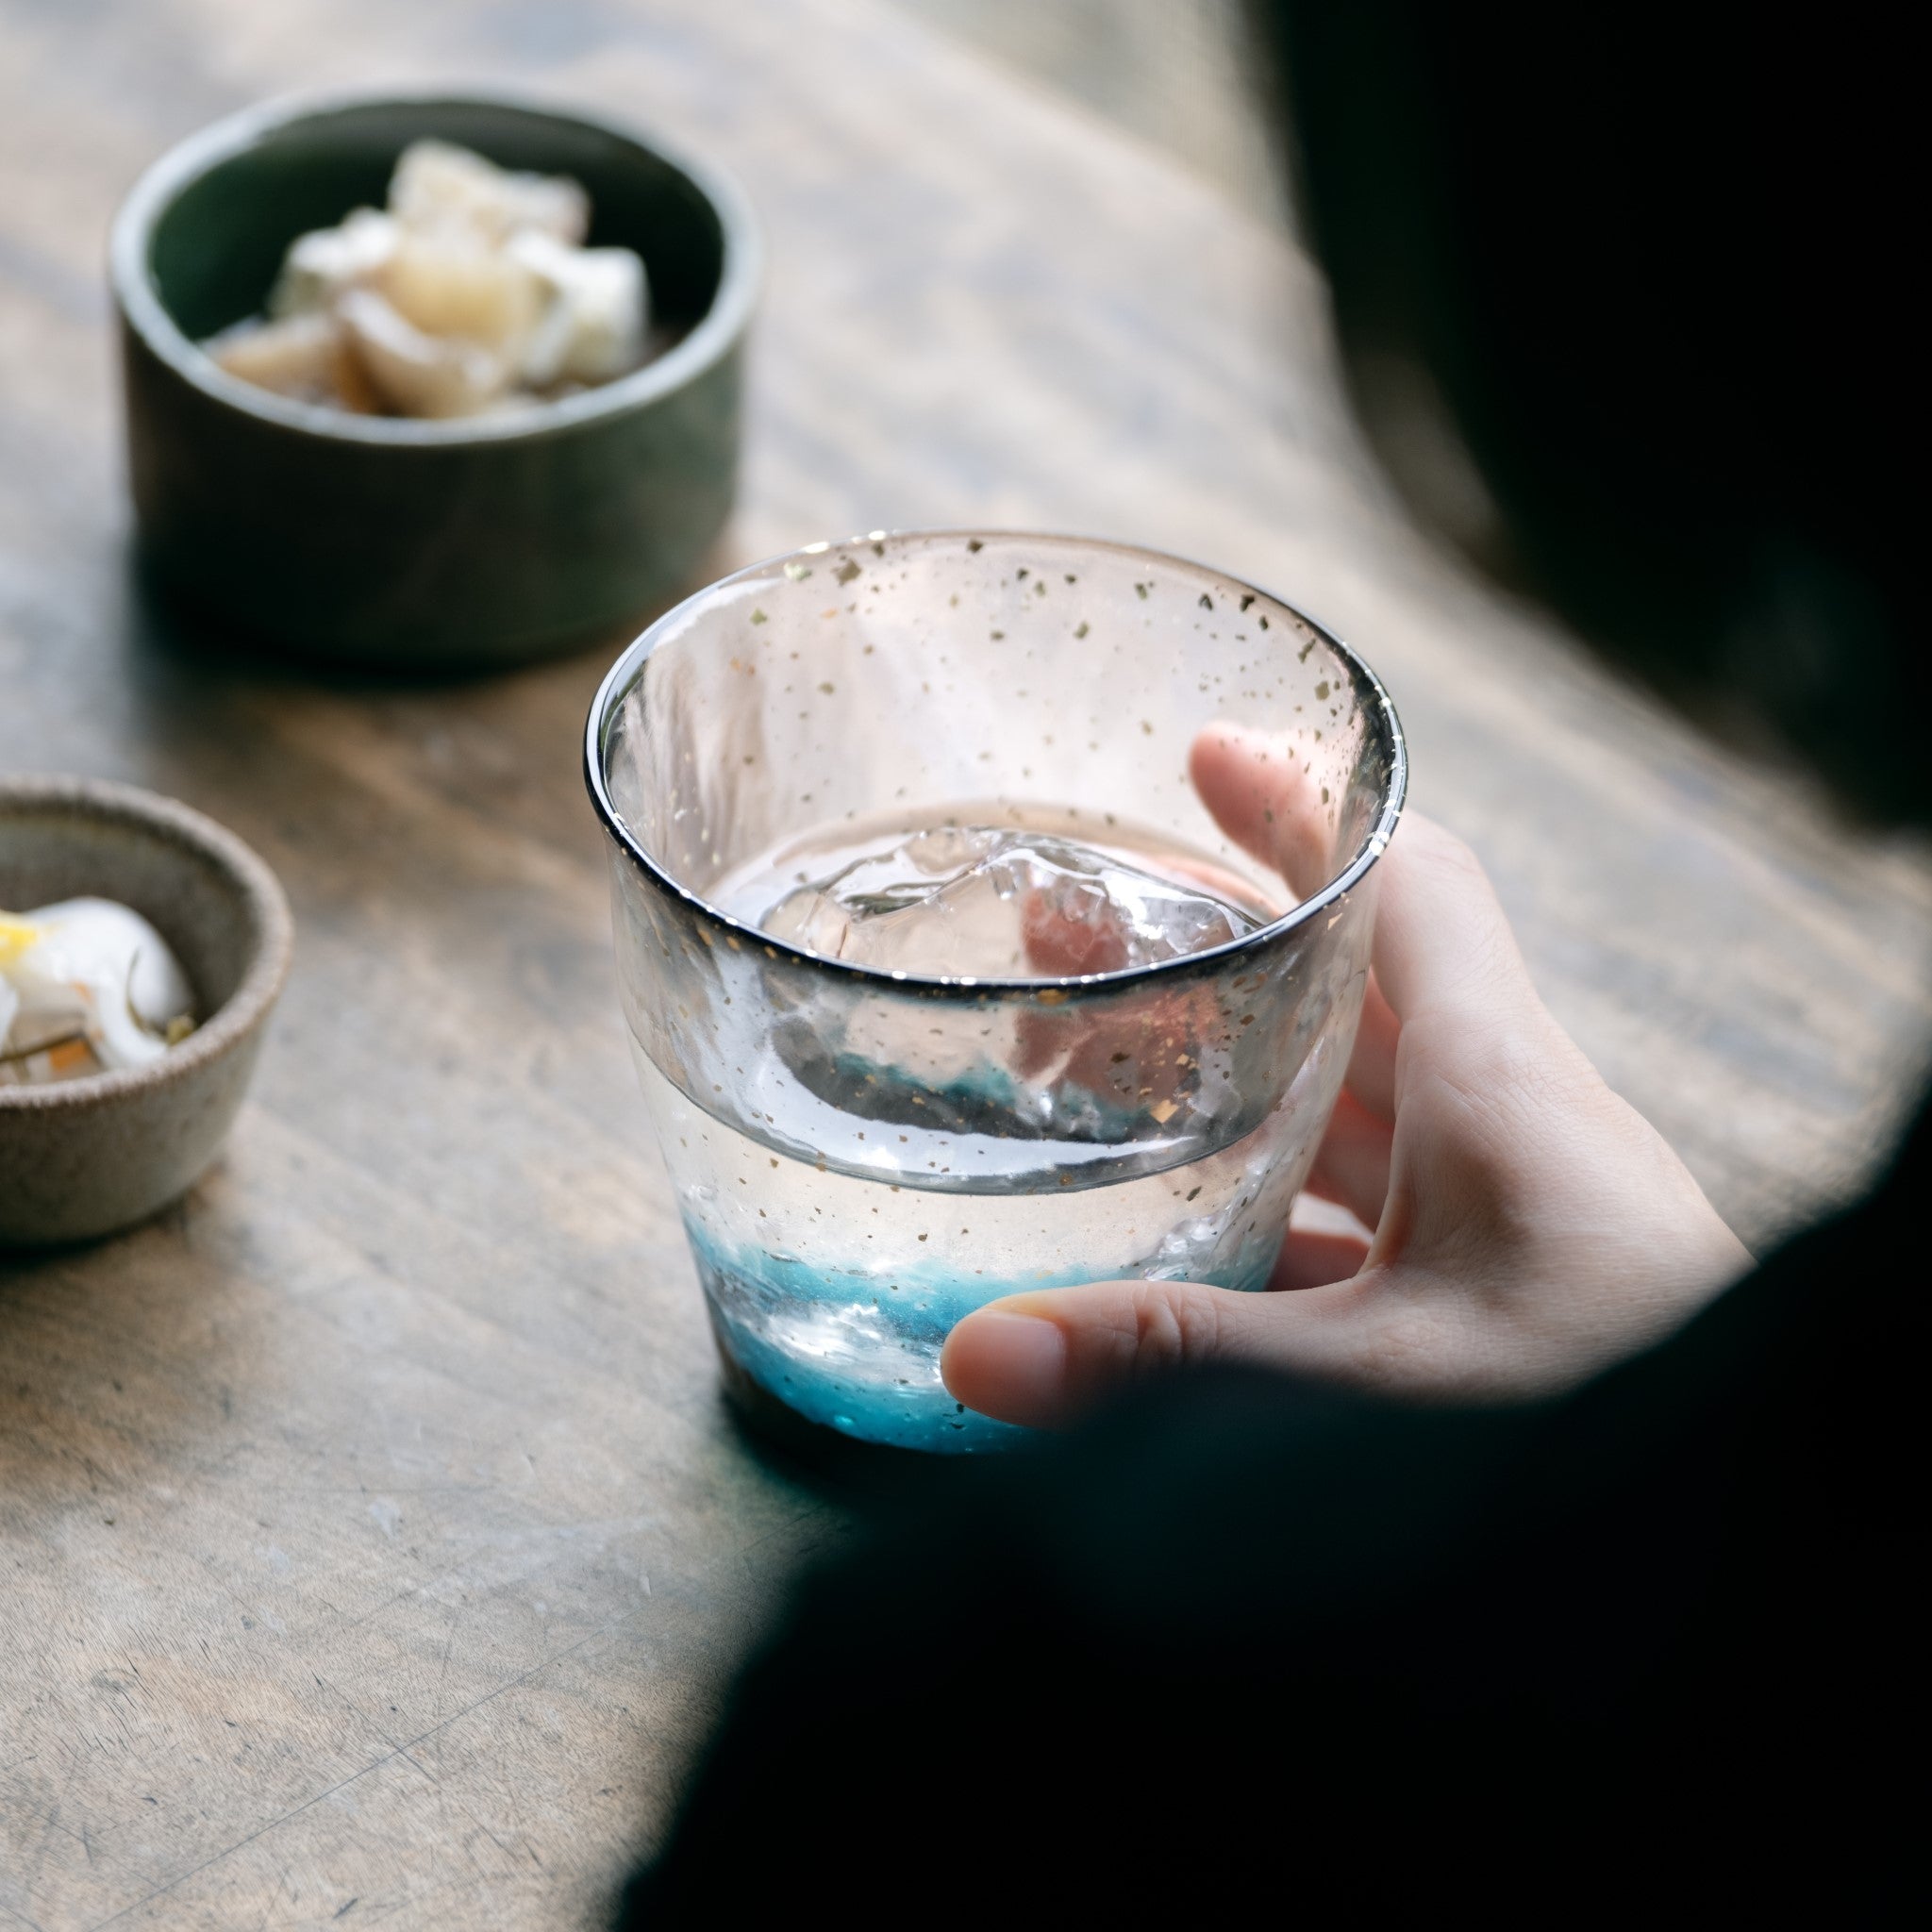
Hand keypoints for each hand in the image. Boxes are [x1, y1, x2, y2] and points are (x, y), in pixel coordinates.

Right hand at [942, 726, 1750, 1424]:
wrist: (1740, 1486)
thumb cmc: (1611, 1411)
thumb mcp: (1380, 1383)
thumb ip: (1178, 1360)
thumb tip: (984, 1354)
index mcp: (1496, 1081)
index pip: (1404, 881)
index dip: (1302, 805)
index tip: (1203, 756)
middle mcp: (1505, 1117)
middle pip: (1349, 980)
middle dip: (1214, 948)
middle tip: (1075, 938)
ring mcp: (1506, 1203)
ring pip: (1350, 1095)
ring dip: (1236, 1073)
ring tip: (1095, 1075)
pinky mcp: (1499, 1283)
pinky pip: (1370, 1202)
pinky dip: (1275, 1195)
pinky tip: (1189, 1240)